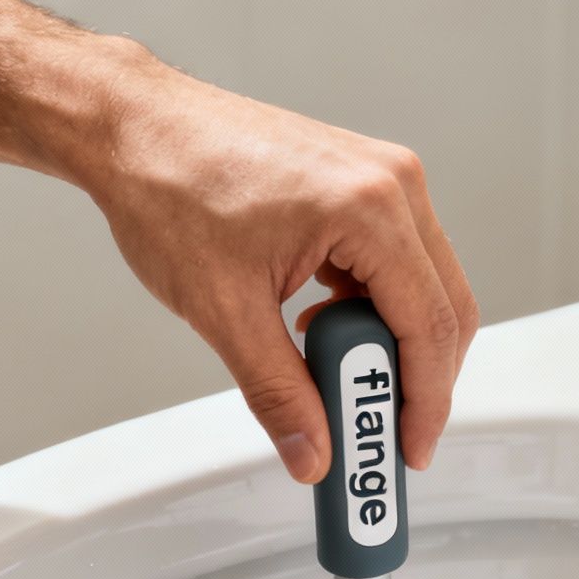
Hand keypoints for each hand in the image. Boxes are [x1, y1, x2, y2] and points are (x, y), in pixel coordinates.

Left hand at [79, 56, 479, 482]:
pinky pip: (393, 262)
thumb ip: (278, 392)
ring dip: (384, 343)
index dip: (425, 402)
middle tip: (375, 429)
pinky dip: (366, 308)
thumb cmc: (169, 186)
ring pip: (421, 287)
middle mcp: (390, 184)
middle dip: (413, 380)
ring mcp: (380, 178)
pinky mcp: (360, 182)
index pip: (429, 326)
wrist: (135, 127)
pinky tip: (314, 327)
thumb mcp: (225, 311)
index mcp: (368, 208)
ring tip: (326, 374)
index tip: (408, 449)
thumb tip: (312, 451)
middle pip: (443, 308)